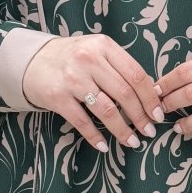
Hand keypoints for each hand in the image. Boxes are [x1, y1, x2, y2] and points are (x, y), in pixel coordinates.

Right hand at [22, 32, 165, 151]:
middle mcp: (89, 60)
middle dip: (141, 117)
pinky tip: (104, 145)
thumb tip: (152, 93)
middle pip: (125, 94)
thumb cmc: (73, 58)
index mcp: (104, 46)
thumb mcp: (98, 52)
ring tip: (132, 141)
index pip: (136, 75)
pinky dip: (96, 137)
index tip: (158, 113)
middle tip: (148, 131)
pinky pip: (82, 122)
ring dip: (122, 130)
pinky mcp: (57, 97)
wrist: (33, 61)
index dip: (151, 98)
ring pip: (106, 110)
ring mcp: (72, 79)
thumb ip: (121, 67)